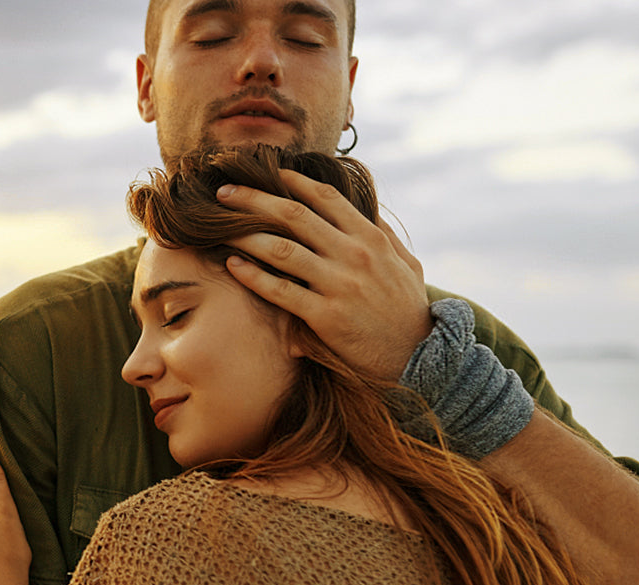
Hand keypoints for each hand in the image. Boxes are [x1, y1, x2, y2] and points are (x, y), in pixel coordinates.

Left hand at [218, 169, 432, 378]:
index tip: (267, 174)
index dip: (292, 181)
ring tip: (219, 227)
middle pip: (293, 215)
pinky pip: (281, 291)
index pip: (325, 197)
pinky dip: (253, 276)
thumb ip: (385, 235)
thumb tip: (370, 208)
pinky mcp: (326, 317)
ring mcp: (339, 285)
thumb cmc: (409, 311)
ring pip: (281, 249)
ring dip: (245, 234)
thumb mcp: (407, 264)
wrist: (419, 357)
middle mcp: (353, 255)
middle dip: (254, 199)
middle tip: (223, 192)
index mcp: (371, 237)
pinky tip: (234, 265)